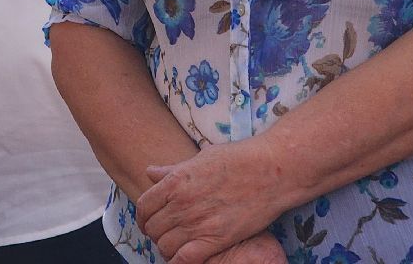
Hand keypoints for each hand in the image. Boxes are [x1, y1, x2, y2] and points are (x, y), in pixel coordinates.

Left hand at [138, 141, 287, 263]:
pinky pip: (185, 259)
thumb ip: (173, 170)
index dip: (143, 217)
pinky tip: (183, 258)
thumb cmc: (237, 159)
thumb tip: (150, 172)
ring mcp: (197, 222)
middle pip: (153, 228)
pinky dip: (179, 262)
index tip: (148, 221)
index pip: (143, 206)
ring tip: (176, 245)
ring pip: (165, 246)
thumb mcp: (200, 158)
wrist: (270, 170)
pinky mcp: (216, 239)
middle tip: (164, 233)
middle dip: (155, 232)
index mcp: (175, 181)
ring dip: (167, 247)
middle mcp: (181, 203)